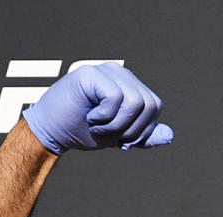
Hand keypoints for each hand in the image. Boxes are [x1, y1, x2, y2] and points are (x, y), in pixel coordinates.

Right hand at [22, 62, 172, 154]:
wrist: (52, 132)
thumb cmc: (84, 131)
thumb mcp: (121, 137)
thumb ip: (145, 136)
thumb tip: (170, 136)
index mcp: (130, 86)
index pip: (155, 106)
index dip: (143, 129)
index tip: (122, 140)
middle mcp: (121, 74)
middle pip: (150, 104)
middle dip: (132, 129)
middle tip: (110, 134)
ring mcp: (106, 71)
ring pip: (135, 102)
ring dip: (117, 124)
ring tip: (98, 126)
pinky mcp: (91, 74)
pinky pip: (116, 98)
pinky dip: (105, 117)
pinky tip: (90, 118)